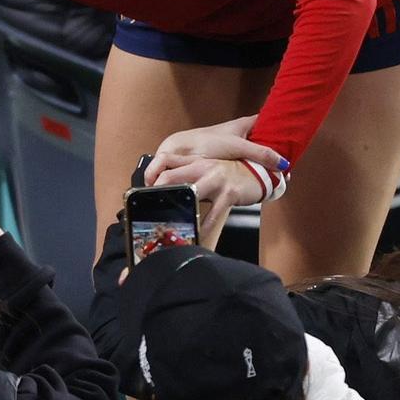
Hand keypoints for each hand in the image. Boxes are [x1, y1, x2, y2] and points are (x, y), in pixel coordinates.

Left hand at [145, 115, 285, 240]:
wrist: (259, 173)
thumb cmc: (228, 176)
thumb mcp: (206, 171)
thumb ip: (188, 178)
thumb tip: (168, 196)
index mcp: (193, 162)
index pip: (164, 163)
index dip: (149, 177)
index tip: (140, 195)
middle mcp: (201, 166)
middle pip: (169, 178)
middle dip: (157, 198)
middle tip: (149, 216)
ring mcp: (215, 178)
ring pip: (189, 195)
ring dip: (179, 214)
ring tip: (170, 230)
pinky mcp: (228, 193)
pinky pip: (212, 214)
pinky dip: (203, 228)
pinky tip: (198, 237)